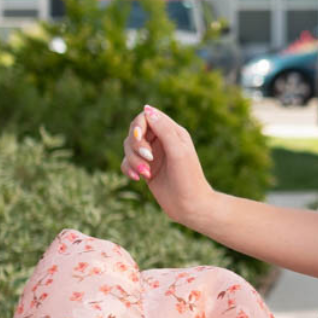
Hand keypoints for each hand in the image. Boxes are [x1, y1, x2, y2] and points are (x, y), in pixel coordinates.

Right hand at [120, 102, 214, 229]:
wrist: (191, 207)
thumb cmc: (189, 179)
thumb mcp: (178, 151)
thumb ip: (163, 129)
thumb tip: (146, 109)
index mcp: (173, 131)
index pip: (147, 116)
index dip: (139, 125)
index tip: (139, 138)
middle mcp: (162, 141)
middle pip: (135, 130)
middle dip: (135, 145)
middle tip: (148, 159)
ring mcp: (153, 155)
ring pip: (128, 147)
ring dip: (133, 160)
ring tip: (146, 174)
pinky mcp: (146, 169)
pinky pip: (127, 162)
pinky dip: (128, 168)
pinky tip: (137, 178)